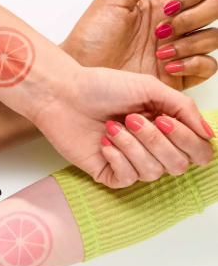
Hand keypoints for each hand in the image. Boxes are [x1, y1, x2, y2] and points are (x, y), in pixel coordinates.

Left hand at [33, 66, 213, 187]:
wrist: (63, 94)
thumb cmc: (100, 86)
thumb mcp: (148, 87)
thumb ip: (183, 108)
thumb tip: (208, 134)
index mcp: (165, 125)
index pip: (198, 150)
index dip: (188, 140)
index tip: (164, 119)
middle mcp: (151, 146)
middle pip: (178, 164)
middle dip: (155, 140)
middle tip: (131, 118)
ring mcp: (129, 161)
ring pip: (153, 172)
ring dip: (133, 146)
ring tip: (113, 125)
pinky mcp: (107, 172)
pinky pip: (127, 179)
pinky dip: (118, 158)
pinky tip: (104, 142)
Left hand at [61, 0, 217, 89]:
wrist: (79, 74)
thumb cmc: (90, 38)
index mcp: (161, 2)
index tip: (170, 5)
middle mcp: (173, 24)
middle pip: (213, 8)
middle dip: (194, 17)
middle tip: (162, 29)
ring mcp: (176, 49)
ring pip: (212, 37)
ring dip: (192, 42)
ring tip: (160, 52)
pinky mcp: (176, 75)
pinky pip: (207, 66)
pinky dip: (195, 63)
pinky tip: (169, 65)